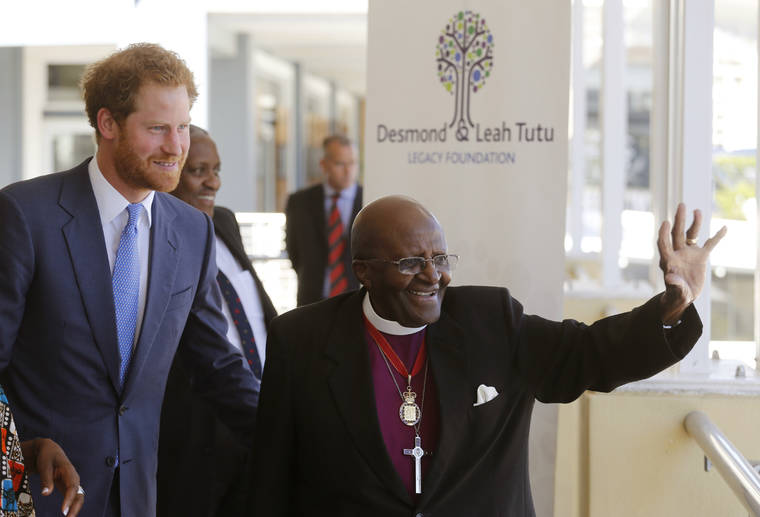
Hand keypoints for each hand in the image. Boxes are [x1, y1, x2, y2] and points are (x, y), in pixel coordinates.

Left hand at [21, 438, 83, 515]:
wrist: (49, 450)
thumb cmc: (47, 456)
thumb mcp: (45, 465)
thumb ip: (46, 479)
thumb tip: (46, 494)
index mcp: (69, 470)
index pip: (72, 487)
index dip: (69, 499)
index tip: (63, 511)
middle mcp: (73, 477)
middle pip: (79, 493)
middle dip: (76, 506)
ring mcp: (72, 481)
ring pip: (78, 496)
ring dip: (75, 507)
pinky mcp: (68, 485)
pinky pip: (73, 497)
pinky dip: (72, 505)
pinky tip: (67, 513)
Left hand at [657, 203, 726, 323]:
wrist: (684, 296)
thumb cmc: (676, 294)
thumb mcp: (675, 292)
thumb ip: (673, 285)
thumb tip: (669, 277)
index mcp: (668, 260)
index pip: (664, 243)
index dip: (664, 233)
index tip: (666, 222)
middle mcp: (677, 253)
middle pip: (677, 234)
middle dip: (679, 220)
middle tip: (681, 205)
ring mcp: (689, 253)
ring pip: (691, 235)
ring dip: (695, 223)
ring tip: (697, 211)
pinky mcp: (701, 257)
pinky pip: (710, 244)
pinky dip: (716, 237)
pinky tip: (724, 228)